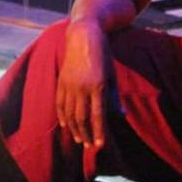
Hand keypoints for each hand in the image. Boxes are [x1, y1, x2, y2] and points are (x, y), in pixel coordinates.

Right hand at [55, 19, 109, 149]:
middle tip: (89, 146)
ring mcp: (69, 84)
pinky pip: (60, 103)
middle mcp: (82, 87)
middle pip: (82, 118)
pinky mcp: (61, 81)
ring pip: (69, 113)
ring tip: (79, 139)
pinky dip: (62, 116)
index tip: (100, 145)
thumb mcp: (112, 74)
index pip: (98, 115)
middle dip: (85, 134)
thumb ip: (114, 96)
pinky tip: (65, 125)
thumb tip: (121, 115)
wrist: (83, 35)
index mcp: (98, 85)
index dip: (98, 132)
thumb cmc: (103, 55)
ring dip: (74, 129)